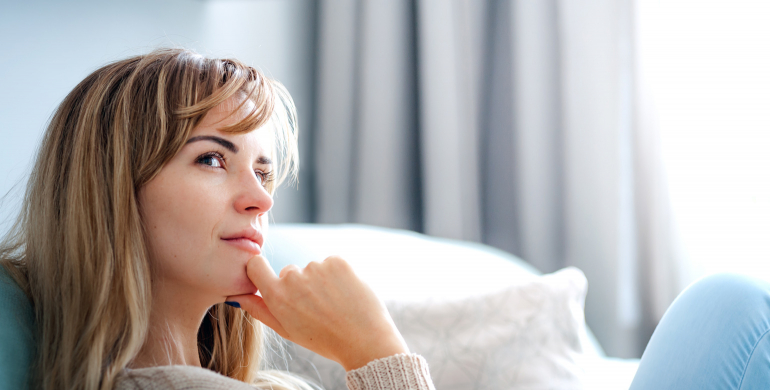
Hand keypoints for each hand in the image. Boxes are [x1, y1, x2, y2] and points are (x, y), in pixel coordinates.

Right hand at [226, 255, 408, 370]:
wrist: (364, 340)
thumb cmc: (324, 339)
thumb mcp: (288, 330)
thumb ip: (260, 310)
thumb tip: (238, 295)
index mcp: (277, 296)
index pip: (255, 265)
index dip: (260, 269)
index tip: (268, 276)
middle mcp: (294, 278)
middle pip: (289, 272)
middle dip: (299, 286)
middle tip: (317, 309)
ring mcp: (316, 267)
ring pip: (312, 269)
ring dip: (320, 281)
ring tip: (334, 304)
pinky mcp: (337, 261)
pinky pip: (331, 263)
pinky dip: (337, 275)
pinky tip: (345, 294)